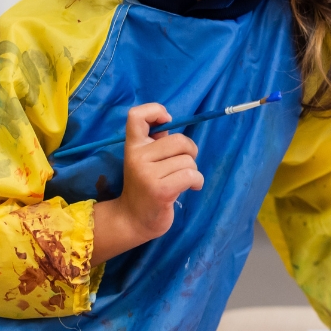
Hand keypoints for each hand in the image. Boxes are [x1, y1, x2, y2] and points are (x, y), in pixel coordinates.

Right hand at [94, 103, 202, 260]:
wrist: (133, 220)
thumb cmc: (145, 186)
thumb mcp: (146, 160)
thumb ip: (156, 142)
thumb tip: (168, 120)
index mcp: (133, 146)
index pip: (136, 115)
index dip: (155, 110)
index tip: (168, 122)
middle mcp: (137, 157)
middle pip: (179, 140)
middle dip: (190, 151)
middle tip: (185, 163)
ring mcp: (147, 174)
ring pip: (188, 160)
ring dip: (193, 171)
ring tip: (182, 180)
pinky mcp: (160, 190)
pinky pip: (191, 175)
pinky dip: (197, 181)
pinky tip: (192, 187)